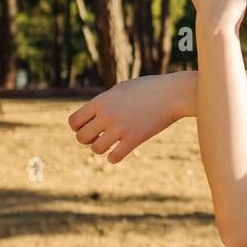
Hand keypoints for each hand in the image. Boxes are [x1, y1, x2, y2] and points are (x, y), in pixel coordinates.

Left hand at [67, 74, 185, 162]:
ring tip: (112, 142)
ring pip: (96, 149)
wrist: (172, 93)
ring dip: (101, 148)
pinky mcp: (135, 138)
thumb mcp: (121, 89)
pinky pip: (114, 157)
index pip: (73, 122)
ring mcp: (121, 127)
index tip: (90, 127)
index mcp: (101, 101)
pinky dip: (114, 157)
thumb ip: (105, 102)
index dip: (78, 127)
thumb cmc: (148, 88)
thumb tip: (93, 115)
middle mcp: (107, 114)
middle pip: (81, 138)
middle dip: (89, 139)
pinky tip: (121, 150)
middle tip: (100, 136)